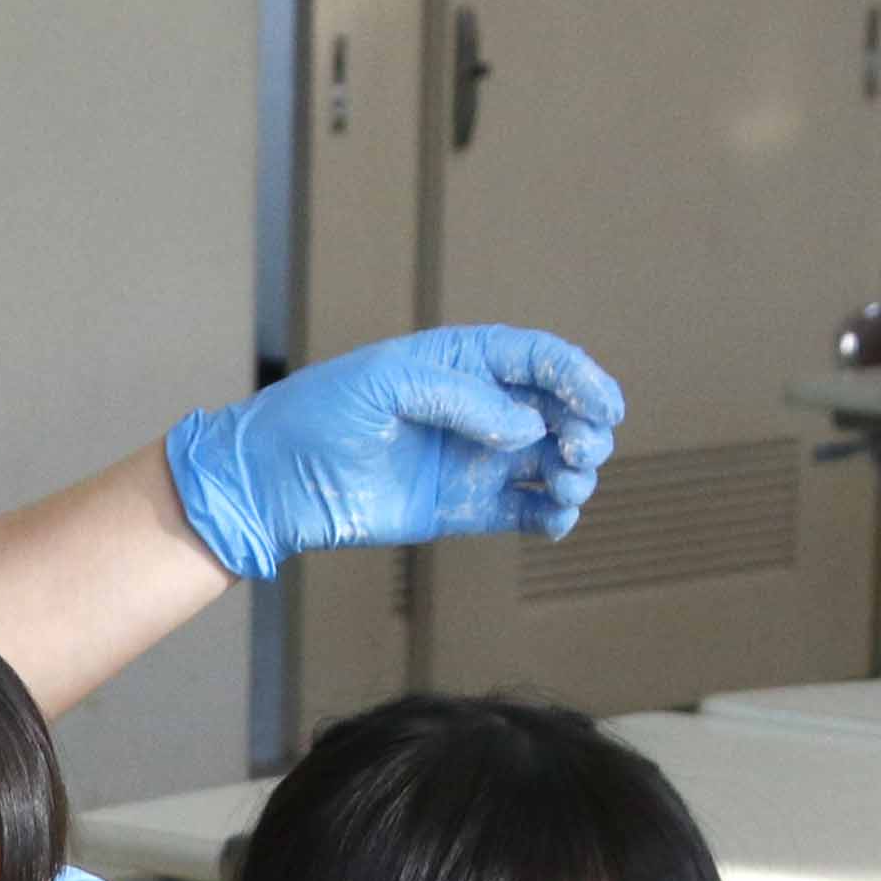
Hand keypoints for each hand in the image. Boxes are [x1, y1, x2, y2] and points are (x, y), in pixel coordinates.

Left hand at [161, 327, 624, 579]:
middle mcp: (478, 408)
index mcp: (461, 363)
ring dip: (576, 472)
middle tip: (580, 450)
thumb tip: (526, 426)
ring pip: (552, 461)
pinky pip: (526, 510)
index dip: (580, 378)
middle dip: (585, 427)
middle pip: (558, 410)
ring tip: (568, 486)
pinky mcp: (465, 508)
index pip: (538, 360)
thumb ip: (459, 399)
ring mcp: (474, 459)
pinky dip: (553, 516)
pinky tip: (556, 520)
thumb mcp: (385, 386)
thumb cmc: (318, 417)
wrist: (275, 482)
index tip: (605, 406)